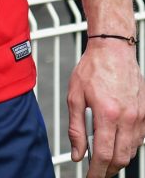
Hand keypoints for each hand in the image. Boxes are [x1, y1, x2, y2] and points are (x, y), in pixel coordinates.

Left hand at [67, 39, 144, 175]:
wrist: (113, 49)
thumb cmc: (93, 68)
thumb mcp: (75, 95)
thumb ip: (76, 128)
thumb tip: (78, 154)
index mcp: (107, 113)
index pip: (103, 155)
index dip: (96, 172)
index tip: (89, 177)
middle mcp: (127, 117)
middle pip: (120, 158)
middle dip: (107, 170)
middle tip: (96, 171)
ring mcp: (139, 116)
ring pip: (131, 151)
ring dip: (118, 159)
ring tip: (104, 157)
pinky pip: (139, 139)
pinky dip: (128, 146)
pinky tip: (117, 141)